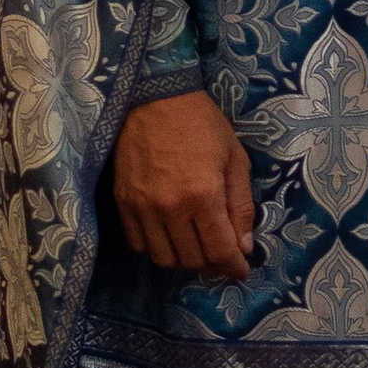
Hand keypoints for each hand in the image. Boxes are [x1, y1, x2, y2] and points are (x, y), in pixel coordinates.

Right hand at [111, 91, 256, 279]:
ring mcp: (143, 208)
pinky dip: (156, 248)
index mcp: (203, 195)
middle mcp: (171, 208)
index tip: (241, 270)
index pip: (219, 251)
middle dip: (212, 264)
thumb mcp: (234, 158)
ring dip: (183, 260)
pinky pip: (138, 244)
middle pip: (191, 260)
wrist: (154, 97)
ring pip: (163, 259)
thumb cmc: (202, 123)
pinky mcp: (123, 202)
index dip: (233, 267)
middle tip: (220, 253)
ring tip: (195, 246)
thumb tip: (244, 246)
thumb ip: (240, 205)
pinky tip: (168, 235)